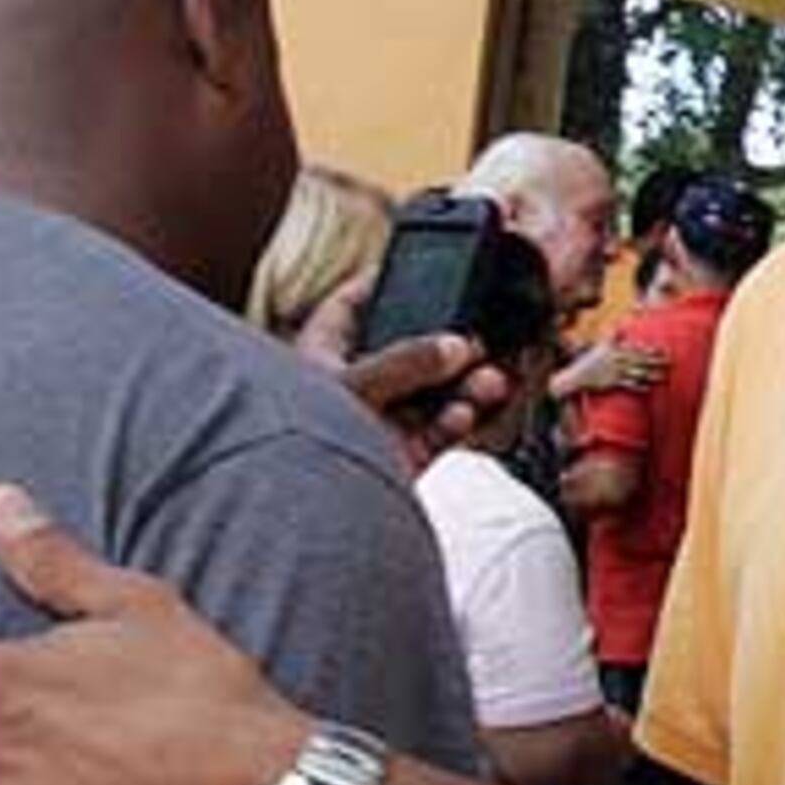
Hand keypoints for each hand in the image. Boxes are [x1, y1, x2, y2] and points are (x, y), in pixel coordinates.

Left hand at [297, 276, 509, 472]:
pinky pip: (438, 432)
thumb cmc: (296, 448)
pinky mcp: (400, 456)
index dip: (380, 281)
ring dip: (464, 386)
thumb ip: (406, 362)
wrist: (304, 520)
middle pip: (406, 350)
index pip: (350, 305)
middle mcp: (351, 386)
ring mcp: (377, 422)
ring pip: (430, 393)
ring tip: (488, 380)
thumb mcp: (353, 387)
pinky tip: (465, 415)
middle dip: (446, 345)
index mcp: (320, 356)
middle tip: (477, 337)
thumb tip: (453, 347)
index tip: (415, 264)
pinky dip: (457, 422)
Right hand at [554, 341, 668, 398]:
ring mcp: (615, 372)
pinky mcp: (612, 384)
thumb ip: (613, 335)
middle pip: (640, 360)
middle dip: (655, 361)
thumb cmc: (591, 360)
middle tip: (670, 362)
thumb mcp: (601, 345)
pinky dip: (638, 386)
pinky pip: (627, 385)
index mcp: (616, 350)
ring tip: (663, 376)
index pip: (637, 348)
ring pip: (636, 373)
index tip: (664, 349)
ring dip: (650, 374)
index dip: (651, 349)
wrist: (577, 376)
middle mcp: (617, 360)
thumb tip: (621, 325)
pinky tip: (648, 388)